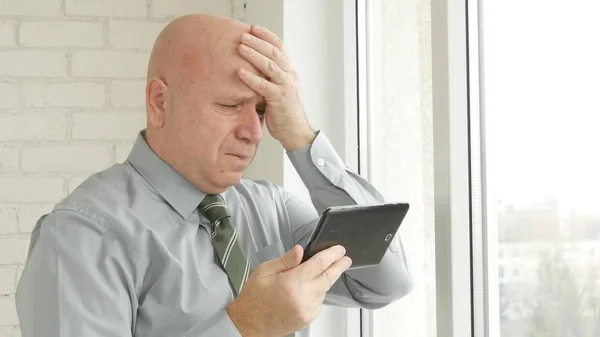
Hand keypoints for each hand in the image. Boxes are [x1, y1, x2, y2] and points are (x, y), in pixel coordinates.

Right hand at [227, 244, 351, 336]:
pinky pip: (320, 301)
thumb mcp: (264, 271)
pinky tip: (310, 288)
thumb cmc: (254, 298)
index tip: (339, 249)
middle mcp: (303, 297)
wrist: (249, 324)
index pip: (319, 264)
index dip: (332, 255)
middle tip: (345, 259)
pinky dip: (319, 292)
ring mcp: (307, 310)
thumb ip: (285, 260)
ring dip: (327, 279)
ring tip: (324, 271)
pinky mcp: (308, 318)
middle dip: (339, 266)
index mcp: (292, 283)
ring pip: (325, 290)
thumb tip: (300, 250)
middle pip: (329, 277)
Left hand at [237, 25, 315, 151]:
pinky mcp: (279, 99)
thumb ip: (270, 77)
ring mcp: (286, 87)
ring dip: (254, 55)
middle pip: (274, 52)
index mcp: (289, 71)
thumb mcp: (279, 89)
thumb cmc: (284, 112)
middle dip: (258, 42)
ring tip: (240, 47)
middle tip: (244, 34)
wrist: (295, 131)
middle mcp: (289, 76)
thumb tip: (253, 67)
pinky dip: (251, 78)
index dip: (267, 36)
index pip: (280, 47)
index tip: (254, 28)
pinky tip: (239, 72)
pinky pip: (264, 85)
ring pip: (270, 65)